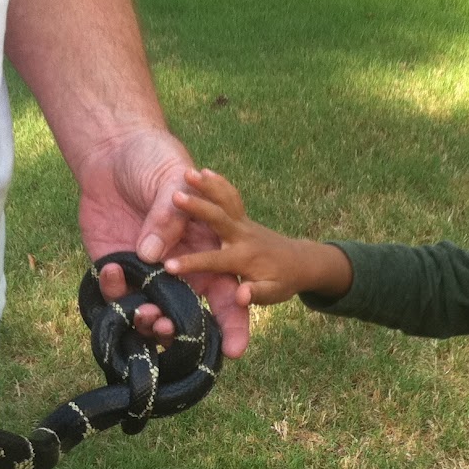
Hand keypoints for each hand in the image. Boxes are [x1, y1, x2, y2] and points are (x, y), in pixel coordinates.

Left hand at [75, 129, 249, 357]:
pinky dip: (116, 292)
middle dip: (185, 335)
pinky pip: (116, 295)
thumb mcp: (173, 180)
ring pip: (152, 315)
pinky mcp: (115, 269)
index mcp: (206, 253)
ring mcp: (146, 273)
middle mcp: (179, 270)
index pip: (228, 295)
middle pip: (190, 317)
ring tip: (147, 315)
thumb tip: (153, 257)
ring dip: (151, 324)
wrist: (113, 150)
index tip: (235, 350)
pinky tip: (114, 270)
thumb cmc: (155, 160)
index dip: (234, 324)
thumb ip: (169, 217)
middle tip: (171, 329)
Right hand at [164, 169, 350, 303]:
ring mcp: (242, 222)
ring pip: (224, 200)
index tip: (167, 266)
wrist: (301, 261)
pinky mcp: (242, 215)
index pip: (213, 261)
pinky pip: (230, 196)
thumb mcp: (273, 293)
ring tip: (187, 173)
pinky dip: (217, 183)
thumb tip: (241, 296)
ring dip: (207, 186)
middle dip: (197, 207)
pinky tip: (201, 172)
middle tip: (174, 196)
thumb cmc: (284, 281)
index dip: (191, 263)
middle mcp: (241, 236)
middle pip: (218, 217)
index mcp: (243, 257)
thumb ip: (256, 294)